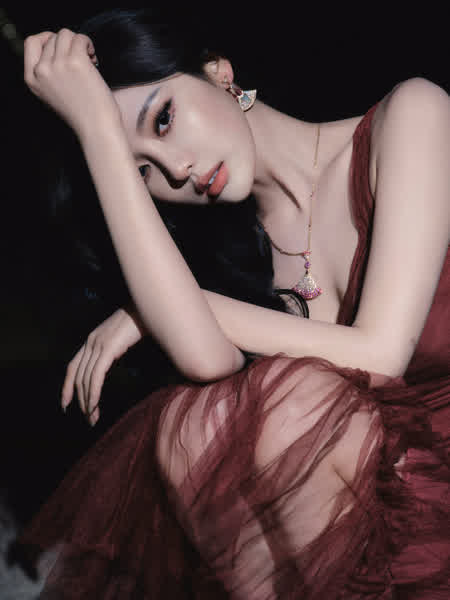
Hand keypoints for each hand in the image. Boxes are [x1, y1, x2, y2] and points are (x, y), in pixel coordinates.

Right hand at [24, 28, 121, 137]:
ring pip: (66, 34)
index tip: (63, 47)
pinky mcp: (75, 61)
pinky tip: (94, 61)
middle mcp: (42, 70)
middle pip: (53, 38)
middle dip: (69, 46)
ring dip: (79, 43)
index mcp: (32, 79)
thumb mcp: (51, 94)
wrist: (96, 127)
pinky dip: (89, 45)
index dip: (48, 39)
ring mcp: (57, 64)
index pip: (31, 42)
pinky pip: (80, 38)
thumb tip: (56, 46)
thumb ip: (47, 73)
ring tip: (89, 60)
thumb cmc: (80, 114)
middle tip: (82, 63)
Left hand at [61, 306, 145, 425]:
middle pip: (77, 376)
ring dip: (88, 401)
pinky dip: (93, 393)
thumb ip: (115, 348)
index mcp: (92, 339)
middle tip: (88, 418)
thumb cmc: (142, 321)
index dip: (67, 386)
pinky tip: (95, 405)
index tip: (66, 404)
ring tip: (93, 417)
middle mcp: (91, 342)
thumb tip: (115, 361)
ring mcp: (98, 344)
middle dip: (80, 400)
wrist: (150, 306)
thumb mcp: (123, 337)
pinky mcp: (108, 349)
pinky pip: (96, 376)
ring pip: (85, 379)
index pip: (73, 367)